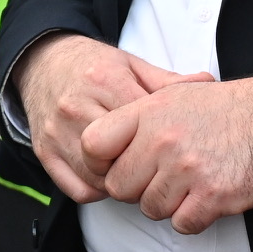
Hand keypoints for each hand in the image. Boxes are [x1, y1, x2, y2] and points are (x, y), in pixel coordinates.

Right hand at [12, 34, 187, 203]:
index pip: (143, 126)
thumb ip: (167, 81)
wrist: (42, 61)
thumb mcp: (131, 64)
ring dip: (121, 184)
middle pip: (120, 157)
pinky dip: (97, 190)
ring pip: (98, 179)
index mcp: (104, 81)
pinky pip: (77, 188)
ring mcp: (57, 132)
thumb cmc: (92, 66)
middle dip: (143, 167)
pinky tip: (109, 177)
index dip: (163, 142)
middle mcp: (77, 107)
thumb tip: (209, 82)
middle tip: (157, 168)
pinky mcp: (44, 151)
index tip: (174, 147)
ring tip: (136, 174)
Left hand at [84, 74, 252, 233]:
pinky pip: (182, 224)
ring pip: (151, 209)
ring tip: (189, 183)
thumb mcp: (175, 94)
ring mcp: (187, 170)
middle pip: (119, 187)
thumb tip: (100, 145)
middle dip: (137, 189)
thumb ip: (137, 117)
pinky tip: (207, 197)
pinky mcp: (212, 196)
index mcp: (148, 112)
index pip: (94, 145)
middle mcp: (163, 141)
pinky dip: (193, 217)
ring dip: (168, 203)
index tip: (115, 166)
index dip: (99, 163)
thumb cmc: (226, 108)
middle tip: (161, 179)